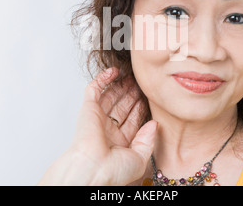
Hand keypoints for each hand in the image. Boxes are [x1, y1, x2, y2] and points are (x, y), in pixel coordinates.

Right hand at [38, 67, 156, 185]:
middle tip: (141, 82)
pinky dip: (103, 79)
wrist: (93, 169)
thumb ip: (148, 140)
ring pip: (110, 96)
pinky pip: (94, 90)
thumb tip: (154, 124)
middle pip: (122, 106)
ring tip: (131, 75)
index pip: (132, 120)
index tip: (151, 97)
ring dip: (120, 85)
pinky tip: (114, 71)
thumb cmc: (113, 170)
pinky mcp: (88, 109)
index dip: (141, 108)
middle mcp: (108, 130)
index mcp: (119, 143)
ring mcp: (98, 118)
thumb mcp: (140, 158)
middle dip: (132, 94)